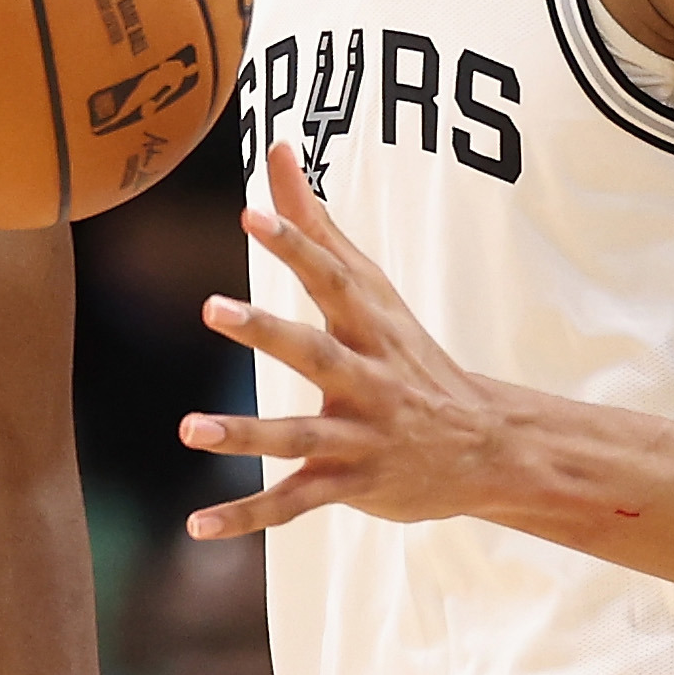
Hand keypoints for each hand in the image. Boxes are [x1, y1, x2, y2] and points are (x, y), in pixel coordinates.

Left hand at [180, 142, 532, 539]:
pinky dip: (247, 515)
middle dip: (266, 330)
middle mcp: (366, 377)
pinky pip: (293, 503)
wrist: (484, 446)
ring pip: (299, 435)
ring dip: (245, 434)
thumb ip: (318, 225)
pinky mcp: (350, 483)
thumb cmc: (410, 355)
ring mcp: (359, 434)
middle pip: (315, 351)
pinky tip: (197, 526)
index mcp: (370, 326)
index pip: (330, 277)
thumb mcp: (371, 291)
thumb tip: (278, 148)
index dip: (295, 244)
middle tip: (211, 307)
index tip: (253, 211)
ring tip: (190, 429)